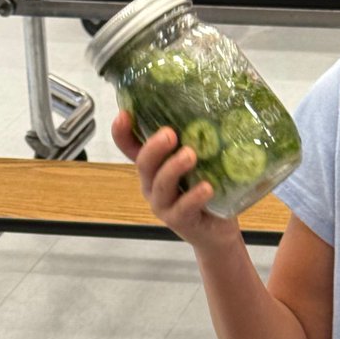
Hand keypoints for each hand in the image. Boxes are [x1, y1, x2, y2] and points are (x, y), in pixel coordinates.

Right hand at [111, 111, 239, 250]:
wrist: (217, 231)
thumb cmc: (207, 190)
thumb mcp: (201, 162)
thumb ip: (198, 142)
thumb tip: (213, 107)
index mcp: (154, 166)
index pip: (130, 147)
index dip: (122, 132)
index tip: (124, 114)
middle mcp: (153, 184)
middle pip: (144, 163)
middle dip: (154, 147)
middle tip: (170, 134)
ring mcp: (163, 204)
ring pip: (161, 184)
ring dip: (173, 168)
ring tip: (190, 155)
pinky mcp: (179, 220)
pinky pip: (183, 208)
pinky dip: (194, 196)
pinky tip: (207, 187)